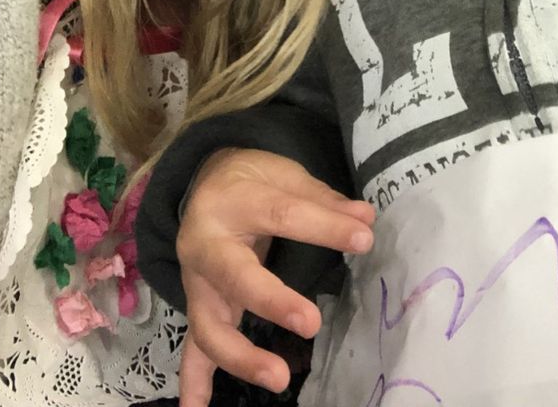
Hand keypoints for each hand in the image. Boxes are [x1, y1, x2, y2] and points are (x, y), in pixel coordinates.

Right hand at [176, 148, 374, 405]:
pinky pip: (192, 348)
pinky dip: (194, 382)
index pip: (283, 215)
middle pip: (235, 276)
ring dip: (241, 356)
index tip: (364, 239)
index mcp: (234, 201)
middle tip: (311, 323)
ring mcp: (197, 280)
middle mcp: (207, 242)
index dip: (325, 228)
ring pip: (210, 324)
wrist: (204, 181)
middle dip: (271, 301)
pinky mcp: (196, 305)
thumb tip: (365, 220)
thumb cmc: (252, 179)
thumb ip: (323, 201)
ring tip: (278, 377)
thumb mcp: (285, 174)